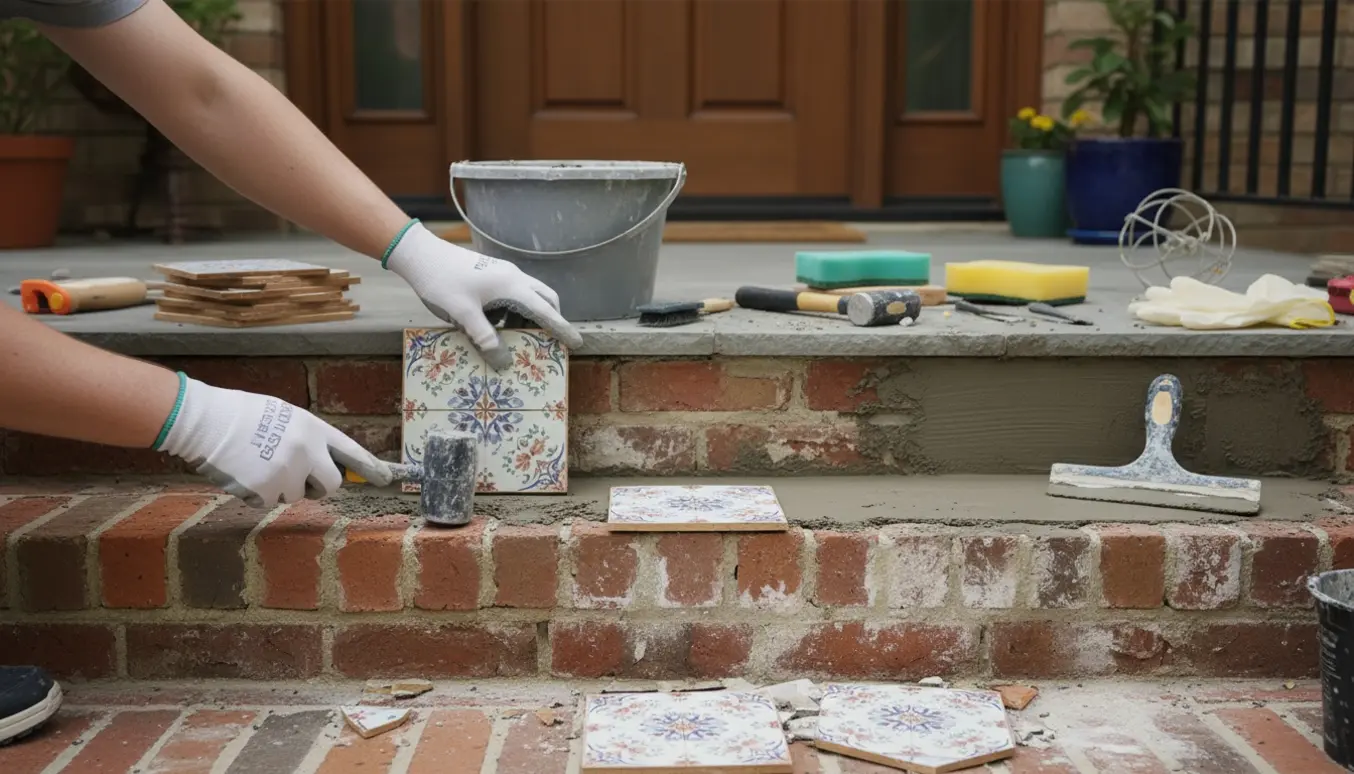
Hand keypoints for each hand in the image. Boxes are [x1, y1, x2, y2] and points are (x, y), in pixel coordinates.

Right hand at [156, 377, 393, 507]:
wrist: (206, 422)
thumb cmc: (242, 415)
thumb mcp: (284, 417)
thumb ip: (307, 439)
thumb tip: (325, 461)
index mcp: (313, 428)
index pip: (350, 451)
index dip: (370, 467)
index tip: (387, 478)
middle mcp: (307, 451)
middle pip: (331, 484)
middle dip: (318, 486)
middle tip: (297, 476)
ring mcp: (288, 472)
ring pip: (297, 496)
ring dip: (281, 487)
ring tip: (258, 463)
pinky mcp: (267, 490)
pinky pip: (271, 502)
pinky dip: (258, 493)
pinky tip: (245, 472)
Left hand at [384, 221, 583, 369]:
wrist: (420, 254)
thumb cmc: (441, 282)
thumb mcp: (463, 315)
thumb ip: (486, 339)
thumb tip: (505, 363)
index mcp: (511, 286)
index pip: (546, 311)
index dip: (562, 329)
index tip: (577, 343)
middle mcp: (513, 277)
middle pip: (545, 299)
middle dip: (550, 320)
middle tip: (544, 342)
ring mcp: (503, 273)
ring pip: (529, 296)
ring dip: (527, 317)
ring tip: (509, 337)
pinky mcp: (491, 274)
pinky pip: (513, 294)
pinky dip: (512, 311)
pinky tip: (491, 323)